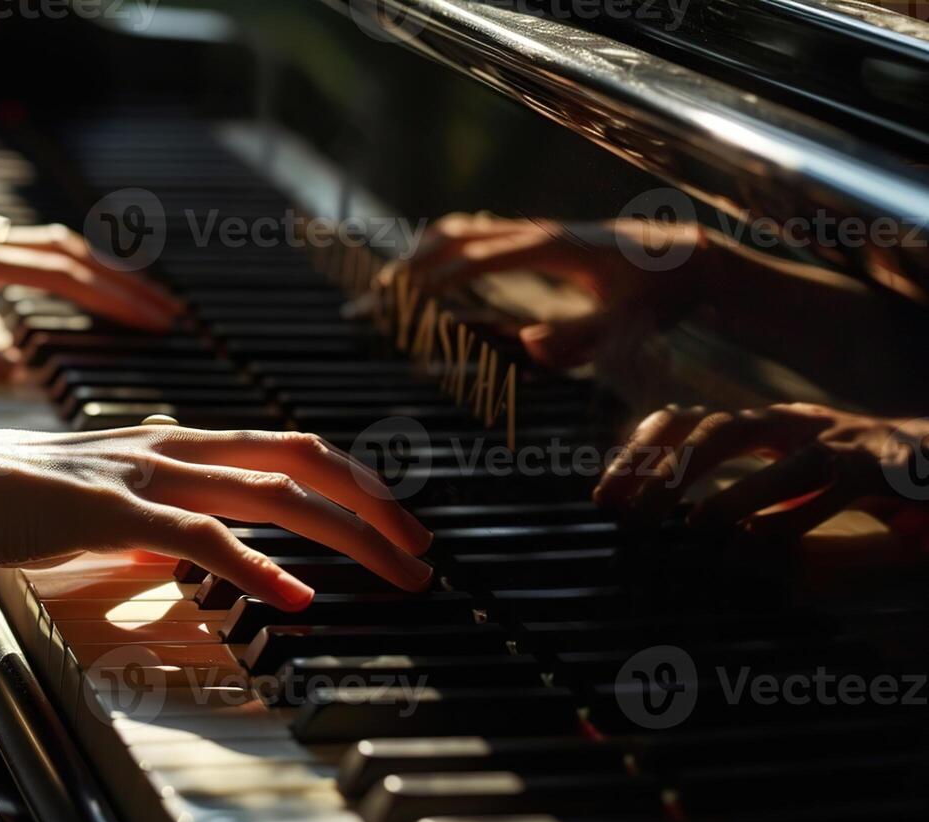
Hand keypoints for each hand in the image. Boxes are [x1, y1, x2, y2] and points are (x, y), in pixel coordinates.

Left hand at [0, 219, 183, 379]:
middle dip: (125, 284)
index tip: (155, 319)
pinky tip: (75, 284)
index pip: (63, 275)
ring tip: (137, 298)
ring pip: (55, 246)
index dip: (114, 298)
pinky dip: (67, 265)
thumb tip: (16, 373)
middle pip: (73, 255)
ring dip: (101, 270)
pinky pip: (30, 249)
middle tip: (169, 313)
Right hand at [0, 426, 435, 609]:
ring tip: (397, 573)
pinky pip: (198, 535)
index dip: (351, 483)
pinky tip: (294, 599)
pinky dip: (255, 566)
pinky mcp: (111, 508)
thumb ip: (158, 521)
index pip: (287, 450)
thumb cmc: (19, 500)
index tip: (393, 525)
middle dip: (375, 507)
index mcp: (177, 445)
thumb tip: (196, 548)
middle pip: (301, 462)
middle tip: (423, 554)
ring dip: (347, 535)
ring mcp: (145, 473)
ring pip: (270, 493)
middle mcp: (174, 447)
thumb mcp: (108, 506)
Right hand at [377, 213, 705, 367]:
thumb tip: (530, 345)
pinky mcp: (539, 240)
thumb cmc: (659, 295)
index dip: (442, 277)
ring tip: (393, 284)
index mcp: (550, 247)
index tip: (408, 300)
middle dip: (417, 261)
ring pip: (464, 230)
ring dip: (424, 252)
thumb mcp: (629, 325)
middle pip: (459, 235)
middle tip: (381, 291)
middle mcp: (537, 232)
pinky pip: (480, 237)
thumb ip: (583, 338)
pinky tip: (431, 274)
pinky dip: (446, 251)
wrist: (688, 260)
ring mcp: (536, 232)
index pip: (480, 256)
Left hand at [594, 402, 928, 536]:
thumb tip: (671, 528)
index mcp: (764, 427)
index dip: (639, 452)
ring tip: (696, 525)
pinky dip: (800, 513)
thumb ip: (739, 502)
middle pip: (719, 427)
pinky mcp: (890, 467)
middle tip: (635, 518)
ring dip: (736, 490)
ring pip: (786, 458)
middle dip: (670, 470)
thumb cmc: (863, 481)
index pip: (685, 422)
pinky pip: (841, 487)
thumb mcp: (789, 489)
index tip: (603, 496)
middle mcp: (796, 424)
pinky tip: (760, 542)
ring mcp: (845, 441)